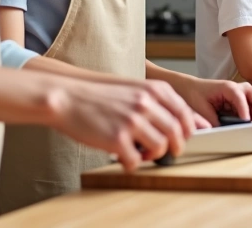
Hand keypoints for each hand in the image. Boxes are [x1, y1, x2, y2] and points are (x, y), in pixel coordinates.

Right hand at [47, 78, 194, 172]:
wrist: (66, 94)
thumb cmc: (97, 93)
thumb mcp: (134, 88)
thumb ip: (158, 102)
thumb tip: (186, 121)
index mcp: (153, 89)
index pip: (184, 114)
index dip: (186, 131)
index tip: (181, 138)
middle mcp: (146, 103)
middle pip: (176, 134)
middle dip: (174, 147)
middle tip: (164, 152)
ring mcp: (132, 121)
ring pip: (160, 149)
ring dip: (152, 156)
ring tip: (139, 152)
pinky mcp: (116, 139)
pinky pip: (136, 161)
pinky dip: (131, 163)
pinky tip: (121, 156)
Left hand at [174, 78, 251, 124]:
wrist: (191, 88)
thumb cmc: (196, 95)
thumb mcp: (202, 109)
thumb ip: (213, 121)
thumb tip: (224, 133)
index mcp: (227, 87)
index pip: (240, 97)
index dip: (244, 110)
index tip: (246, 122)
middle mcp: (237, 88)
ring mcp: (242, 93)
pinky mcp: (243, 99)